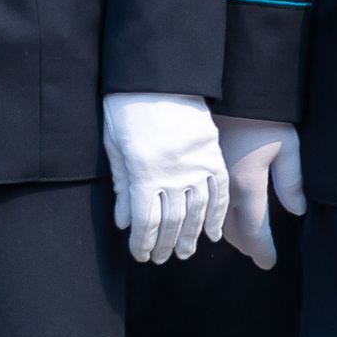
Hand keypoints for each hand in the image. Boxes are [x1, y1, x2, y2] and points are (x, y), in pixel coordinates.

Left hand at [102, 90, 228, 263]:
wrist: (158, 77)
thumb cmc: (128, 109)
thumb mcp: (116, 147)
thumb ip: (122, 187)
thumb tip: (124, 222)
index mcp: (144, 173)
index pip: (146, 222)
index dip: (143, 243)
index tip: (141, 255)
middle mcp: (173, 174)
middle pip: (173, 221)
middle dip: (166, 244)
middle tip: (163, 259)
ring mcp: (196, 165)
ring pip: (198, 211)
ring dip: (193, 235)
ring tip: (186, 251)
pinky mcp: (212, 154)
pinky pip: (219, 191)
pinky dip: (217, 214)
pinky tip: (213, 231)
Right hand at [216, 116, 303, 269]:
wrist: (230, 89)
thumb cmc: (264, 118)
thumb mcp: (288, 148)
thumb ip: (291, 182)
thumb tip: (297, 211)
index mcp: (248, 186)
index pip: (255, 231)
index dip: (262, 251)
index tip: (268, 264)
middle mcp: (225, 188)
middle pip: (232, 230)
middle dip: (246, 244)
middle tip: (257, 253)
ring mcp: (210, 178)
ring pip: (215, 218)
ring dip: (229, 232)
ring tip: (241, 238)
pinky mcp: (201, 167)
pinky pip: (207, 202)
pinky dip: (215, 215)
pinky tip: (221, 213)